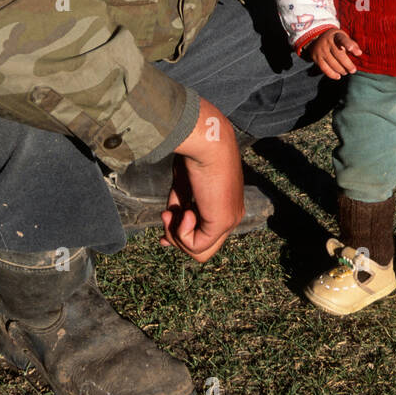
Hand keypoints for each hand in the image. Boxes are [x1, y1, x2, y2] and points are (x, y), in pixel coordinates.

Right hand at [159, 100, 243, 262]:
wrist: (205, 142)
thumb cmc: (194, 155)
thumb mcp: (183, 186)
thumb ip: (179, 208)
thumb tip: (167, 233)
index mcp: (225, 205)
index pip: (206, 236)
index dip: (182, 237)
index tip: (163, 235)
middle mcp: (231, 215)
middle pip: (203, 249)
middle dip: (178, 239)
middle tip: (166, 217)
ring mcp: (229, 220)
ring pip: (200, 252)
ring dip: (177, 237)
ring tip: (171, 212)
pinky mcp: (222, 222)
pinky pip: (196, 246)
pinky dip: (181, 232)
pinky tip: (183, 211)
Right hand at [307, 29, 361, 79]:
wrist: (317, 38)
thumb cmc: (335, 39)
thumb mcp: (343, 37)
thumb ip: (352, 44)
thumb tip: (359, 53)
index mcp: (336, 36)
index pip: (343, 40)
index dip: (349, 45)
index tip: (358, 53)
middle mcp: (327, 42)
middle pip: (339, 55)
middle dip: (347, 64)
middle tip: (353, 70)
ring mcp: (321, 50)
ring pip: (332, 63)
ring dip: (341, 70)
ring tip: (346, 72)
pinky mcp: (316, 57)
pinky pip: (324, 68)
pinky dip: (332, 74)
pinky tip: (338, 76)